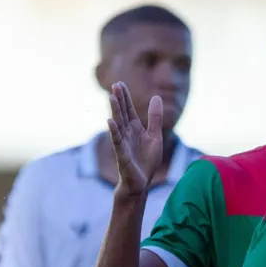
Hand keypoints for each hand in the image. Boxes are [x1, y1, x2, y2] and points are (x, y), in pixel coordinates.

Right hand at [106, 81, 162, 197]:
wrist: (141, 183)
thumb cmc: (146, 161)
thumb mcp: (155, 136)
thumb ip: (155, 118)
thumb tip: (156, 97)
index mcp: (135, 129)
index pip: (129, 109)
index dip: (125, 97)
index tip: (120, 83)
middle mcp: (127, 134)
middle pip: (122, 113)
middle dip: (119, 99)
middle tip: (115, 84)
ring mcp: (123, 143)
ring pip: (119, 124)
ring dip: (115, 110)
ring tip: (111, 97)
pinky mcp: (122, 155)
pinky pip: (117, 141)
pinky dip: (114, 131)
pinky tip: (109, 121)